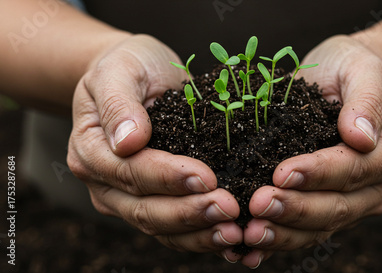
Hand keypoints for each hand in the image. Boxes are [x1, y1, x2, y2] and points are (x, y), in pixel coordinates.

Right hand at [67, 34, 241, 258]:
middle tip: (229, 209)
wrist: (135, 74)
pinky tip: (229, 239)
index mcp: (92, 150)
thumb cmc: (127, 66)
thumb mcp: (118, 69)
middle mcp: (105, 181)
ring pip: (160, 227)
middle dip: (189, 212)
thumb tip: (129, 141)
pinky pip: (173, 229)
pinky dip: (200, 237)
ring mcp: (126, 197)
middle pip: (145, 208)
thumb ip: (119, 103)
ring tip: (233, 231)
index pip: (130, 172)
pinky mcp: (151, 201)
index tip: (206, 176)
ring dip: (198, 233)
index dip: (168, 177)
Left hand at [240, 35, 381, 267]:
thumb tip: (360, 137)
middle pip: (340, 205)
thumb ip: (366, 99)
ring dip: (286, 232)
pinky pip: (309, 229)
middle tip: (258, 205)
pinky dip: (282, 239)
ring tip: (252, 233)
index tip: (282, 172)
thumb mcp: (365, 68)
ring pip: (323, 226)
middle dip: (297, 208)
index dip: (319, 173)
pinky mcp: (332, 205)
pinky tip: (253, 248)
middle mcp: (378, 182)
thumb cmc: (355, 68)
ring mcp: (357, 199)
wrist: (348, 77)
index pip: (355, 168)